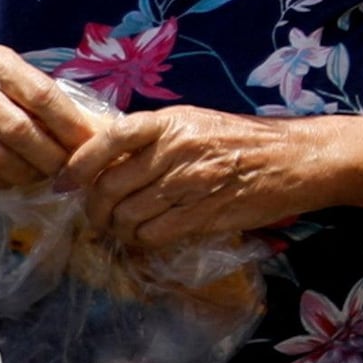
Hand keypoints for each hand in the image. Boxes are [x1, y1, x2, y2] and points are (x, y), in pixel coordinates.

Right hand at [0, 44, 109, 194]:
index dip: (69, 123)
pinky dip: (5, 182)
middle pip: (19, 131)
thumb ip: (45, 96)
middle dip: (52, 154)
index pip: (41, 95)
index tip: (90, 142)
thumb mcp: (13, 74)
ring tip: (49, 175)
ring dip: (30, 173)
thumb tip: (93, 128)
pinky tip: (19, 179)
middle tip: (72, 167)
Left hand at [62, 104, 339, 255]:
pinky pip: (154, 235)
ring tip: (125, 228)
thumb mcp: (198, 122)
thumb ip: (154, 138)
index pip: (110, 139)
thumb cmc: (246, 139)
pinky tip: (151, 236)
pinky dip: (143, 241)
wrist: (299, 158)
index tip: (63, 183)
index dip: (79, 164)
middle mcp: (177, 149)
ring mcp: (191, 184)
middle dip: (96, 209)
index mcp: (172, 121)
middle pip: (110, 187)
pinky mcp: (205, 214)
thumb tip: (103, 161)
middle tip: (98, 217)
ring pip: (128, 216)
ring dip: (118, 229)